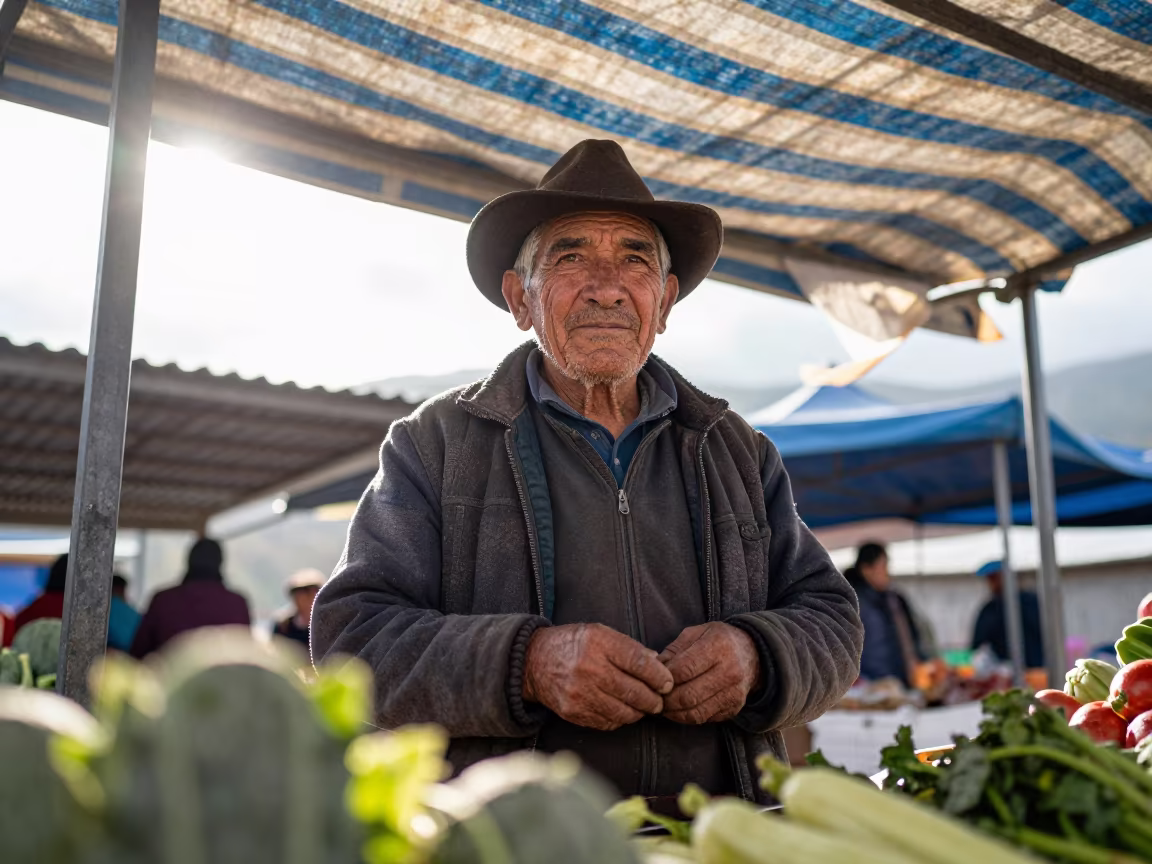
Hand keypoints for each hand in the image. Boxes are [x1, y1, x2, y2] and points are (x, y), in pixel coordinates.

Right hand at [523, 623, 673, 730]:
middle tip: (659, 699)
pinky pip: (608, 722)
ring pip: (625, 712)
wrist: (534, 662)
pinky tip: (622, 710)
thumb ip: (629, 647)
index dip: (659, 676)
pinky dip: (620, 719)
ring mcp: (581, 693)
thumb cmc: (572, 644)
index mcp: (598, 643)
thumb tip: (657, 663)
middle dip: (654, 699)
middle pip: (636, 692)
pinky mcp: (575, 712)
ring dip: (639, 712)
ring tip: (643, 706)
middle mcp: (590, 668)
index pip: (640, 663)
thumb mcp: (600, 633)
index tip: (667, 683)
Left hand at [658, 623, 760, 724]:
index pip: (684, 669)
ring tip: (663, 705)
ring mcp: (733, 693)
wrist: (754, 654)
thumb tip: (653, 667)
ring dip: (673, 712)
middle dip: (665, 699)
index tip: (654, 679)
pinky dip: (686, 717)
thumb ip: (674, 649)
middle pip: (688, 695)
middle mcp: (729, 671)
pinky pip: (704, 718)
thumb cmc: (719, 640)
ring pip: (695, 712)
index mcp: (718, 647)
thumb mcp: (697, 633)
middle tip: (653, 697)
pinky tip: (678, 709)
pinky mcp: (733, 708)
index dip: (664, 677)